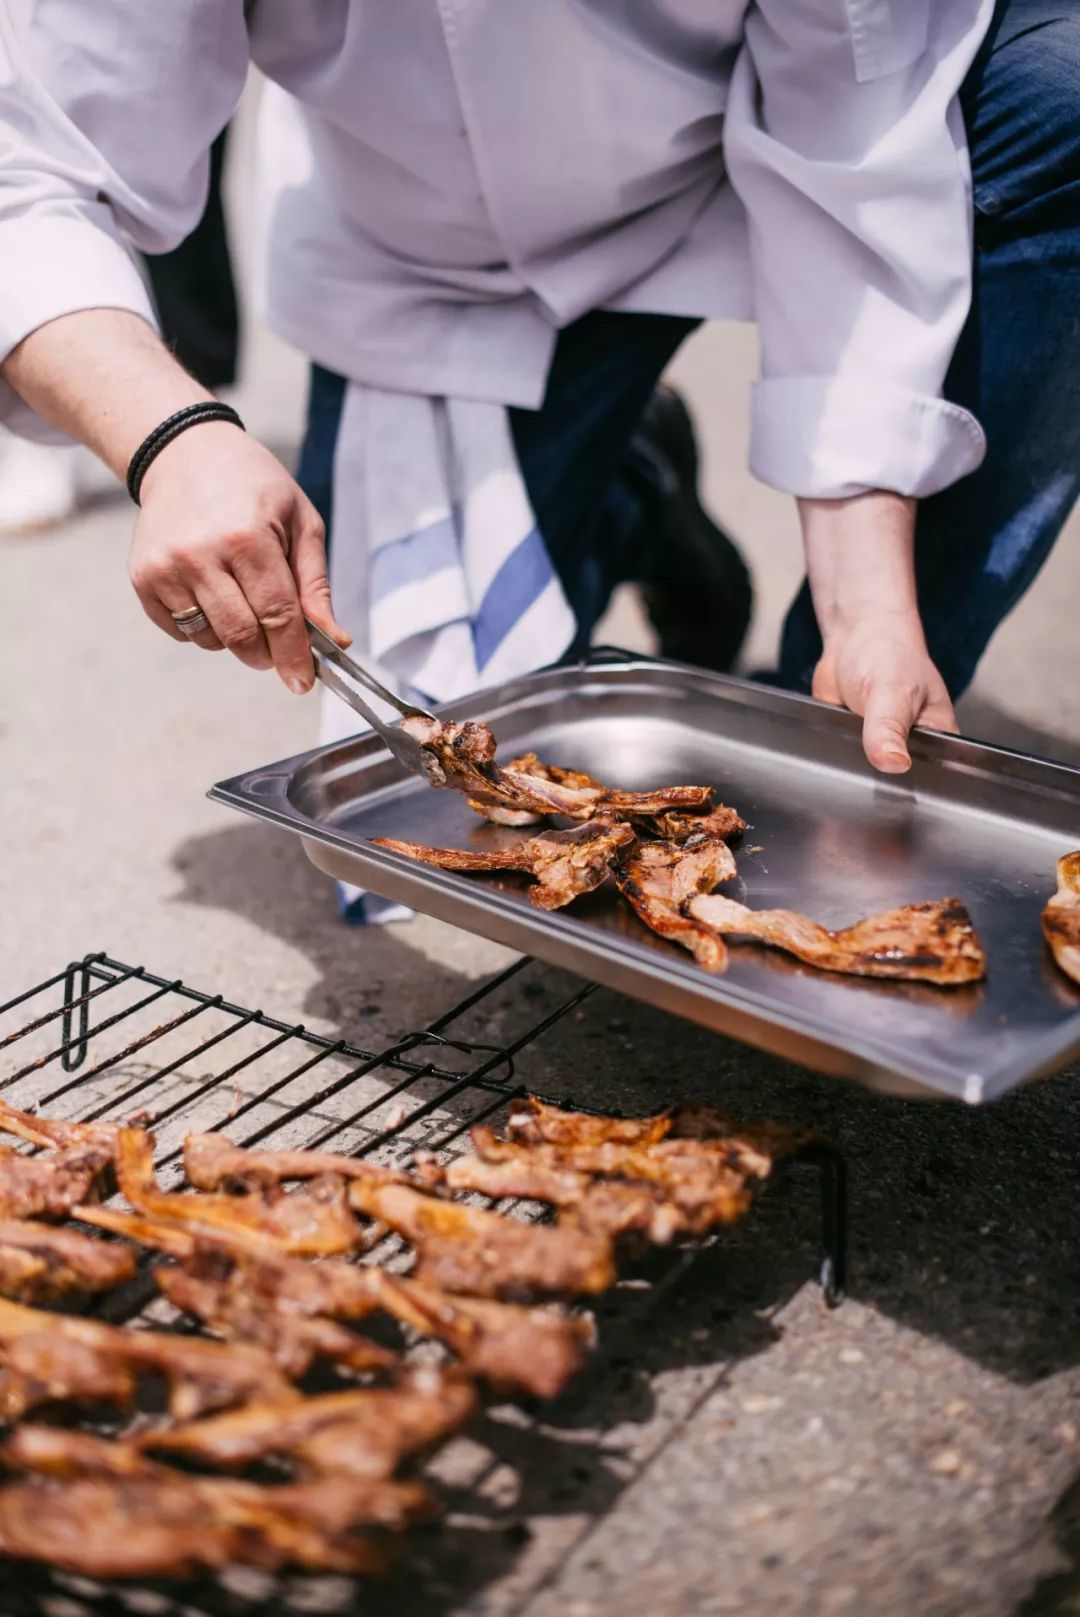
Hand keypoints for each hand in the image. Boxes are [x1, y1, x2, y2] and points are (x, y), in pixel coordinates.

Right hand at [129, 423, 349, 691]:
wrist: (185, 454)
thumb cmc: (253, 486)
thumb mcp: (300, 521)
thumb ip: (315, 585)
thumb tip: (335, 640)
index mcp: (247, 537)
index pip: (277, 615)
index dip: (293, 655)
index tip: (303, 681)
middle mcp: (200, 555)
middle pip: (241, 635)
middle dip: (266, 654)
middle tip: (278, 647)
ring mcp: (165, 568)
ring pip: (210, 639)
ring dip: (235, 638)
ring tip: (242, 599)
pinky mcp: (142, 578)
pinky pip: (181, 631)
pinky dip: (204, 628)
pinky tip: (212, 594)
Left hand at [797, 490, 956, 773]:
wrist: (854, 634)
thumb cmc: (887, 654)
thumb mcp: (891, 691)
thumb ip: (888, 728)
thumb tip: (893, 763)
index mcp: (939, 740)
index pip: (934, 782)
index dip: (914, 796)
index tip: (895, 803)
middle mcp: (913, 749)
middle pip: (898, 787)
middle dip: (880, 789)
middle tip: (864, 786)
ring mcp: (882, 750)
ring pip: (868, 780)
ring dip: (854, 778)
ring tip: (847, 773)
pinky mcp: (854, 747)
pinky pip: (844, 767)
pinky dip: (836, 764)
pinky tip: (833, 762)